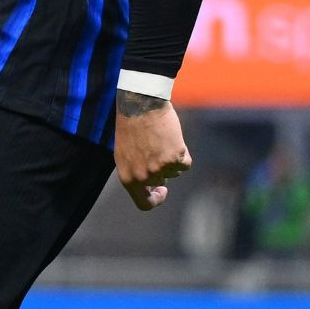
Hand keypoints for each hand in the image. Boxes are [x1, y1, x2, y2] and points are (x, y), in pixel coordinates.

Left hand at [114, 92, 190, 210]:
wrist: (140, 105)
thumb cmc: (130, 126)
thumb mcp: (124, 154)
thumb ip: (136, 172)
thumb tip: (153, 184)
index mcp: (128, 178)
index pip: (144, 203)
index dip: (155, 199)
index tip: (162, 189)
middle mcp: (144, 176)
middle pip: (162, 181)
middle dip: (162, 168)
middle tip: (158, 148)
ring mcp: (160, 168)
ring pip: (174, 172)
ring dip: (171, 158)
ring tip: (161, 139)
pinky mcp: (175, 158)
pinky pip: (185, 163)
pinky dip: (183, 153)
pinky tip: (172, 138)